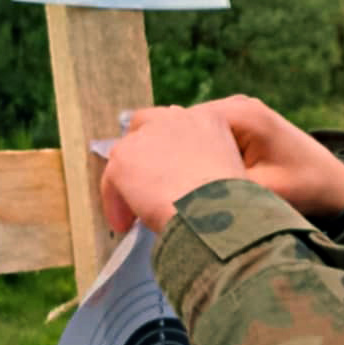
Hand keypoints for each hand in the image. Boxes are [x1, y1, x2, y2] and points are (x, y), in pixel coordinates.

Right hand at [99, 97, 343, 235]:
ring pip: (169, 136)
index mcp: (233, 115)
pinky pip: (188, 143)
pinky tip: (171, 195)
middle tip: (129, 208)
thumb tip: (171, 208)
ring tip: (145, 204)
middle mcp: (226, 108)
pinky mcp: (230, 132)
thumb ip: (219, 192)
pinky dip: (173, 165)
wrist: (337, 184)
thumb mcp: (264, 195)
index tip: (126, 213)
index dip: (138, 169)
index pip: (164, 130)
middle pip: (158, 126)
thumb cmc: (308, 187)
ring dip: (155, 168)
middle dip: (140, 165)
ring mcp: (227, 118)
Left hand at [100, 104, 248, 234]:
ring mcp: (147, 136)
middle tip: (146, 185)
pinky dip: (115, 202)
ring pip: (127, 154)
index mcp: (208, 121)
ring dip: (131, 181)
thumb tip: (187, 186)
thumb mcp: (231, 176)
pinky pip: (112, 179)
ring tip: (136, 213)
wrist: (216, 216)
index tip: (173, 175)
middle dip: (143, 153)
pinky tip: (125, 225)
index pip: (178, 125)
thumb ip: (207, 168)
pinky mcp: (125, 157)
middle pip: (145, 125)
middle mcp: (176, 119)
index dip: (171, 150)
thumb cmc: (232, 208)